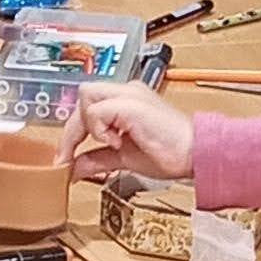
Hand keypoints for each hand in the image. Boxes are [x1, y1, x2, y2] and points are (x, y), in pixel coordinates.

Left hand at [66, 82, 195, 182]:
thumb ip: (98, 158)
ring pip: (87, 95)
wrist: (195, 154)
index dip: (72, 132)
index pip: (88, 106)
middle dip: (73, 129)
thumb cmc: (171, 153)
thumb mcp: (124, 158)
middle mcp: (127, 92)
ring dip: (89, 124)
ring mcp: (130, 95)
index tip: (65, 158)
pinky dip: (100, 129)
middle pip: (84, 95)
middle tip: (71, 156)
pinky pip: (98, 110)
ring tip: (110, 143)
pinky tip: (118, 142)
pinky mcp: (132, 104)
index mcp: (126, 100)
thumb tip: (74, 168)